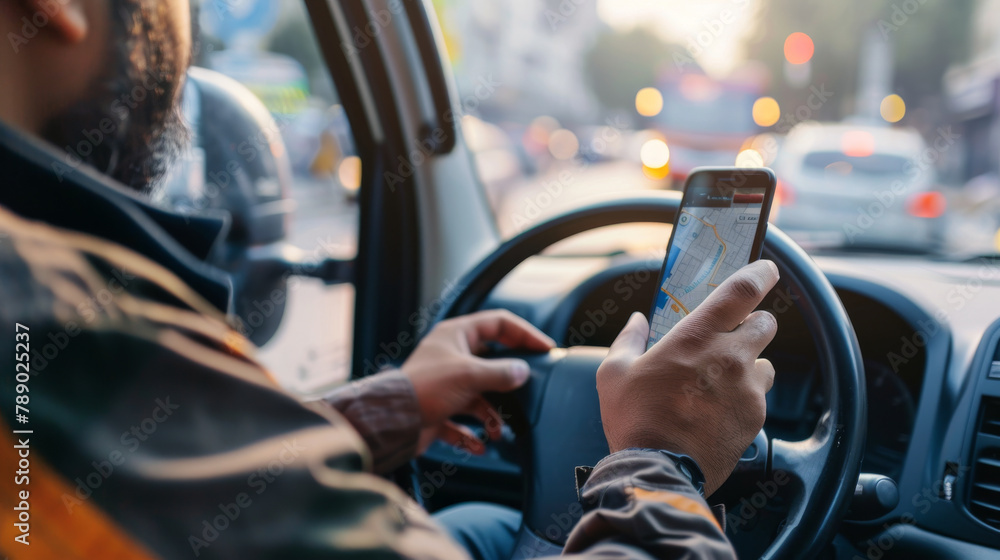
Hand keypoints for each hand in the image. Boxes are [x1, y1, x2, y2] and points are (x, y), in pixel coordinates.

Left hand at [400, 309, 555, 454]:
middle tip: (529, 388)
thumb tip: (523, 371)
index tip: (544, 348)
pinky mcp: (438, 409)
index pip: (498, 323)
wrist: (391, 422)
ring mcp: (445, 383)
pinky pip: (463, 421)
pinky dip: (472, 434)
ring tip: (498, 429)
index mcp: (456, 335)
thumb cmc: (423, 389)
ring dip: (491, 415)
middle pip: (491, 362)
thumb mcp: (470, 376)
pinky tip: (478, 445)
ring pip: (479, 395)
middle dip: (508, 382)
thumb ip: (501, 373)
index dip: (524, 333)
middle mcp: (451, 355)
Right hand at [597, 260, 779, 494]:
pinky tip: (718, 410)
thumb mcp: (615, 373)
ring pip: (765, 363)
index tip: (766, 270)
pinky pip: (759, 397)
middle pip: (766, 323)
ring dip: (749, 364)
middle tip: (730, 335)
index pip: (742, 290)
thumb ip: (629, 340)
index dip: (759, 274)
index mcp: (697, 336)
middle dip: (752, 323)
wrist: (658, 471)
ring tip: (720, 381)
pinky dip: (745, 397)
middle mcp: (731, 357)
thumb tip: (637, 322)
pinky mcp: (756, 418)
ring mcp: (748, 389)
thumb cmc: (635, 419)